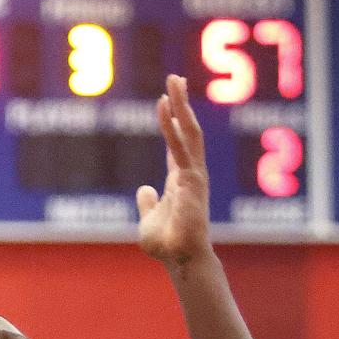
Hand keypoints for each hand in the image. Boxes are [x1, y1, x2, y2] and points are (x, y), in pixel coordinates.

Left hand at [136, 74, 210, 265]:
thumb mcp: (149, 221)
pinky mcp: (193, 179)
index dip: (172, 122)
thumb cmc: (167, 246)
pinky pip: (181, 146)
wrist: (180, 260)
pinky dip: (173, 125)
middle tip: (174, 78)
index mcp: (180, 180)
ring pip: (189, 132)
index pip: (177, 144)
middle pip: (187, 131)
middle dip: (182, 104)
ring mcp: (194, 175)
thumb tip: (144, 189)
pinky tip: (165, 107)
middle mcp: (190, 173)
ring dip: (181, 105)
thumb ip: (148, 203)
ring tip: (174, 81)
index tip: (166, 100)